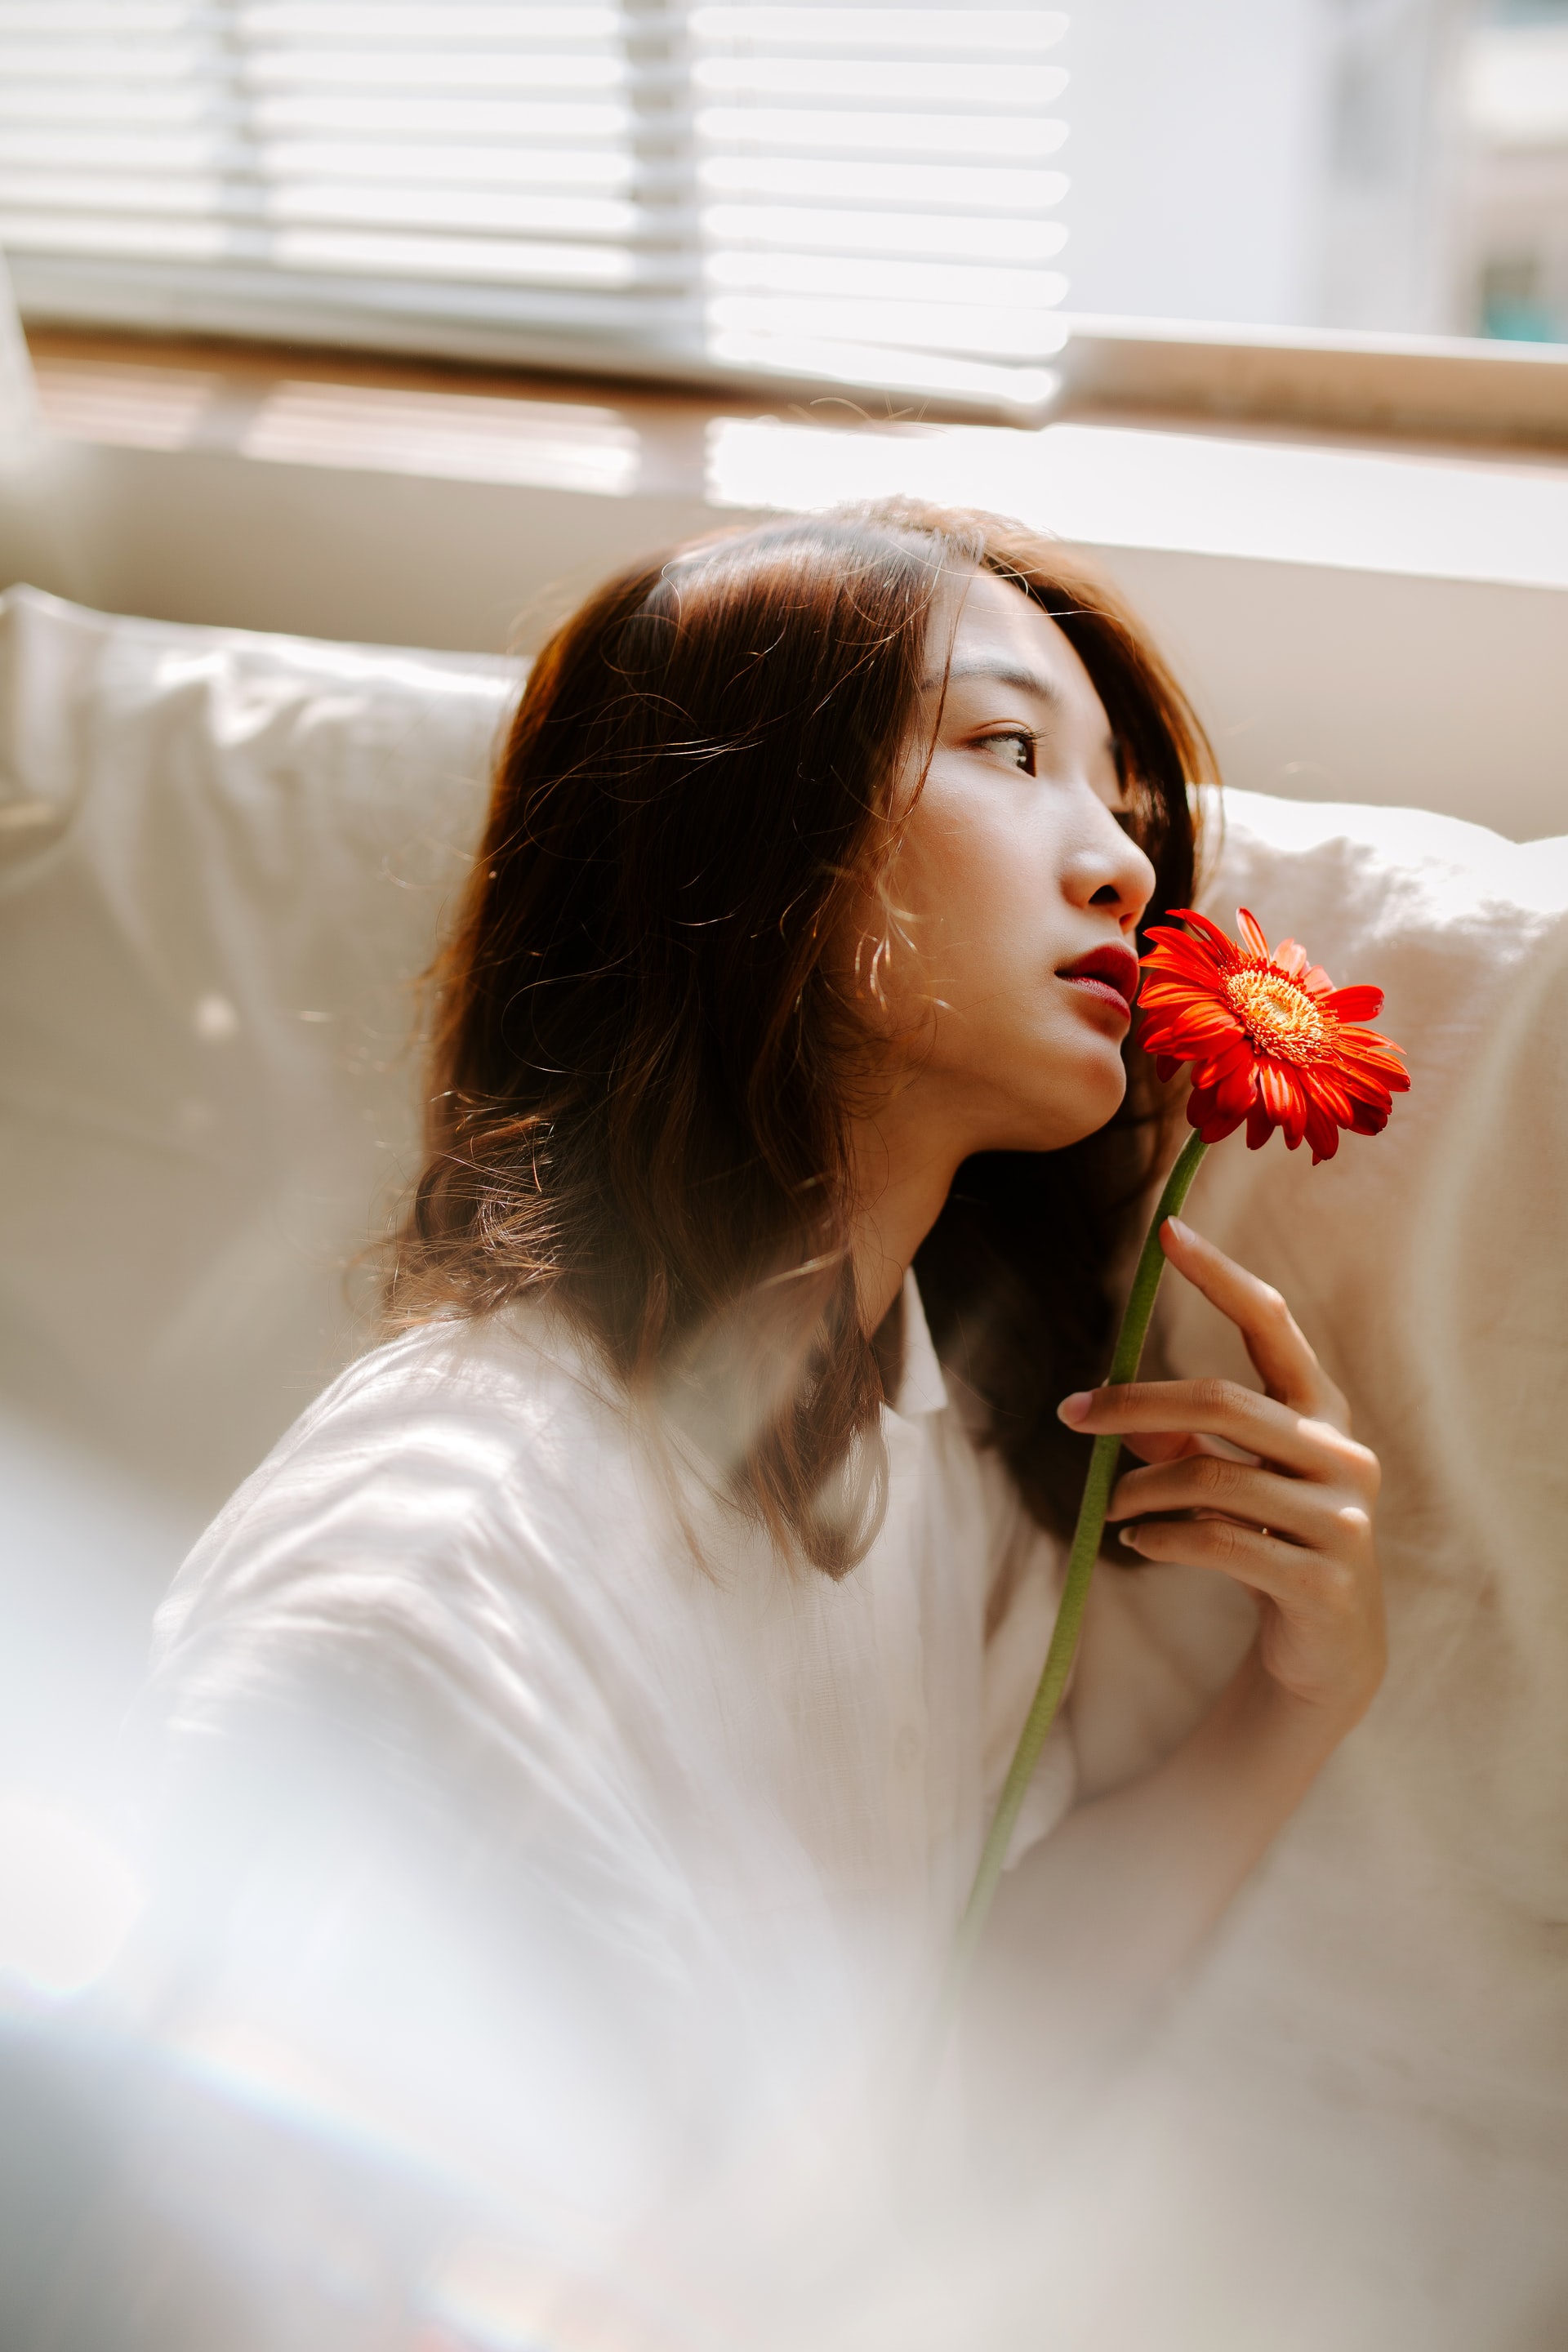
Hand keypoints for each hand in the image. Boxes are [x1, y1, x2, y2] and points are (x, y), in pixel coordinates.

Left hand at [1060, 1217, 1386, 1731]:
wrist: (1331, 1652)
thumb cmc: (1274, 1544)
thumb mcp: (1234, 1483)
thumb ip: (1186, 1440)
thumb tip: (1112, 1412)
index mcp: (1322, 1413)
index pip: (1273, 1323)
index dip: (1221, 1275)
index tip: (1167, 1231)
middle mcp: (1342, 1454)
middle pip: (1221, 1400)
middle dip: (1133, 1404)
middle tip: (1072, 1415)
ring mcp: (1342, 1519)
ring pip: (1212, 1477)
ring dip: (1139, 1490)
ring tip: (1108, 1509)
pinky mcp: (1323, 1580)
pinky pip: (1222, 1543)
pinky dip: (1164, 1539)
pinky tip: (1139, 1545)